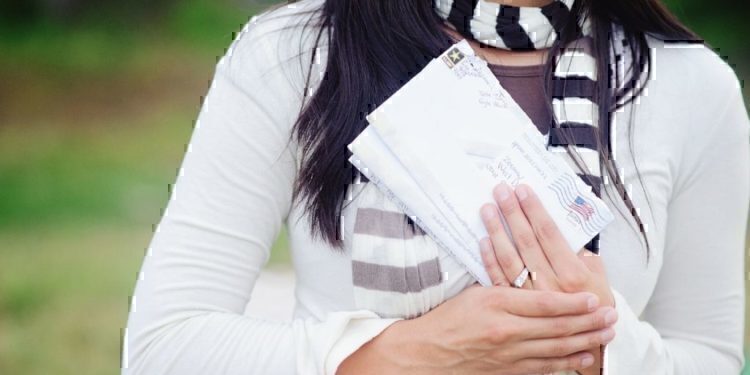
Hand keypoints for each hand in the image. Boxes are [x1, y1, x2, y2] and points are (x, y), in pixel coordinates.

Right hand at [338, 285, 614, 374]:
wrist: (428, 352)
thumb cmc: (451, 319)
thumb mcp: (477, 293)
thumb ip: (508, 284)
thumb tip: (537, 273)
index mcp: (498, 305)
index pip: (543, 303)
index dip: (572, 301)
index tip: (594, 297)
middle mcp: (507, 332)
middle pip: (557, 327)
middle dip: (588, 322)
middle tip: (612, 315)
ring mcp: (509, 355)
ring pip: (556, 348)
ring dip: (585, 340)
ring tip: (606, 333)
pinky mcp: (509, 370)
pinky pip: (544, 368)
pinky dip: (566, 364)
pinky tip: (583, 358)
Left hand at [478, 182, 615, 306]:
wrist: (585, 348)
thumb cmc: (593, 311)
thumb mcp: (600, 281)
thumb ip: (587, 258)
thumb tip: (572, 234)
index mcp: (573, 275)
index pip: (549, 234)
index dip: (534, 210)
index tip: (523, 191)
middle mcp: (549, 284)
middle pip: (526, 241)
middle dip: (513, 213)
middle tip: (502, 191)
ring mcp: (529, 296)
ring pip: (509, 258)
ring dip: (497, 231)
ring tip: (488, 209)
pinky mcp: (515, 306)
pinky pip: (499, 279)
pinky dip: (489, 259)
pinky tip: (483, 240)